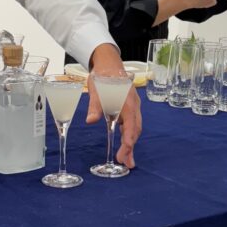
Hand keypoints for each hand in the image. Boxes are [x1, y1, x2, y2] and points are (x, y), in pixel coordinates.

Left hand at [86, 44, 141, 168]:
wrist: (109, 63)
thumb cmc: (103, 74)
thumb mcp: (96, 88)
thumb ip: (95, 105)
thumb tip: (90, 120)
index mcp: (127, 100)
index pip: (131, 123)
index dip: (129, 139)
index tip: (125, 151)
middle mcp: (133, 105)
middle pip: (135, 129)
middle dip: (130, 146)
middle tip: (126, 163)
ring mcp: (132, 107)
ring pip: (134, 128)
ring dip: (131, 144)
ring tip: (127, 160)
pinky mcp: (128, 109)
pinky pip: (131, 125)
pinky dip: (129, 136)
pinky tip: (125, 146)